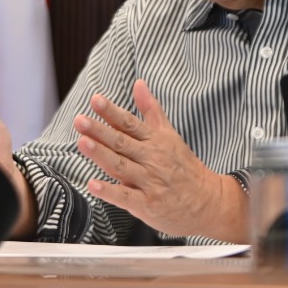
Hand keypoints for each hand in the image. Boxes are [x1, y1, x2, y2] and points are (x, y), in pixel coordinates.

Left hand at [74, 79, 247, 242]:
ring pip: (121, 166)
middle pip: (122, 143)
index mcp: (155, 141)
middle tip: (80, 120)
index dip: (112, 112)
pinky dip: (109, 191)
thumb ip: (151, 109)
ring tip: (82, 143)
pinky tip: (93, 184)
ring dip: (101, 155)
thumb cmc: (184, 167)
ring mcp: (149, 182)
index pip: (130, 123)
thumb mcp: (169, 134)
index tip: (95, 100)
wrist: (208, 202)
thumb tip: (138, 83)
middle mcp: (151, 159)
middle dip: (100, 131)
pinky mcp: (147, 205)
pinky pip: (126, 197)